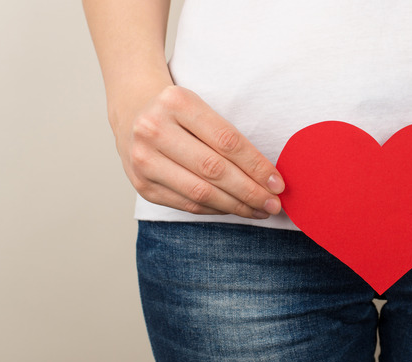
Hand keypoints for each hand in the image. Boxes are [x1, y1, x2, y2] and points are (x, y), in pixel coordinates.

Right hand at [116, 85, 283, 217]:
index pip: (227, 141)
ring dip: (236, 206)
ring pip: (201, 192)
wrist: (133, 113)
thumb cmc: (180, 113)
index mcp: (176, 102)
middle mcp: (153, 130)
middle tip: (274, 203)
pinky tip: (235, 208)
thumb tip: (269, 177)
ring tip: (260, 210)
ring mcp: (143, 160)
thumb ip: (229, 138)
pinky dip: (217, 209)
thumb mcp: (201, 108)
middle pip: (214, 170)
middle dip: (250, 191)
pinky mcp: (142, 186)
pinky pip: (188, 204)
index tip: (278, 183)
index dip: (256, 166)